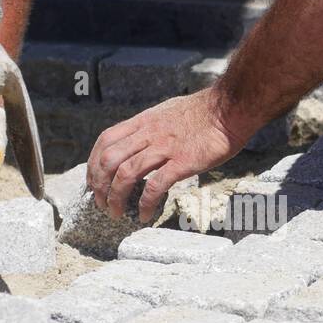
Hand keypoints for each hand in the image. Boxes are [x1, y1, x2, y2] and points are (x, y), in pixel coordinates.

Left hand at [88, 89, 246, 221]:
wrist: (230, 108)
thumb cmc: (204, 112)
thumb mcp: (167, 112)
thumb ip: (151, 127)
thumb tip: (140, 141)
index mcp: (143, 121)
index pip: (105, 141)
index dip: (93, 164)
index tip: (93, 181)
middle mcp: (148, 133)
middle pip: (109, 160)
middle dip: (99, 185)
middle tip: (101, 203)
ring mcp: (164, 148)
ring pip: (126, 174)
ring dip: (115, 197)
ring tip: (116, 213)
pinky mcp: (182, 162)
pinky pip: (155, 186)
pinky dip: (145, 204)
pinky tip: (144, 214)